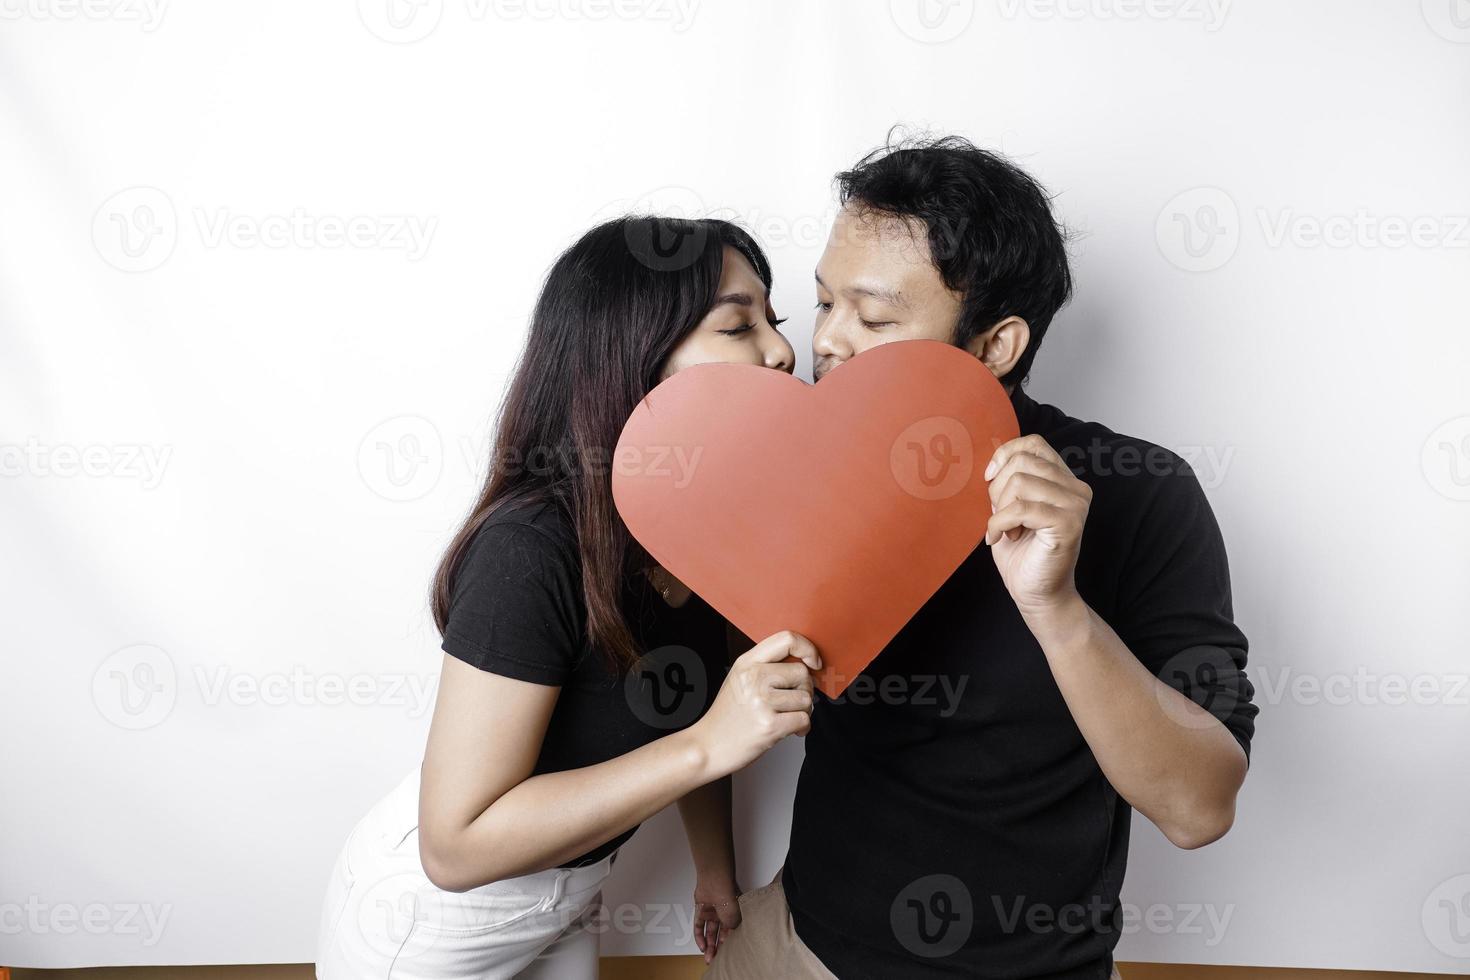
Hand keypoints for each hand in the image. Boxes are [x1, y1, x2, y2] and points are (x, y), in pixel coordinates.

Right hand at [690, 630, 819, 777]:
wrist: (708, 746)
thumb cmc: (727, 716)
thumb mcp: (739, 679)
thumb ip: (766, 666)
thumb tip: (804, 662)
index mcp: (747, 662)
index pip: (787, 639)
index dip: (808, 648)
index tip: (813, 662)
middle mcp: (753, 677)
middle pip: (802, 672)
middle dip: (804, 690)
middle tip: (791, 702)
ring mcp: (761, 701)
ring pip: (806, 698)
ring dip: (802, 711)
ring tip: (785, 717)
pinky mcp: (770, 725)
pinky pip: (804, 719)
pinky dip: (802, 728)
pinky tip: (788, 730)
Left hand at [692, 872, 741, 962]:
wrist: (715, 884)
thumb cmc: (729, 897)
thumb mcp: (736, 920)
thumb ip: (733, 932)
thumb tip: (732, 944)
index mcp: (734, 915)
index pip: (730, 934)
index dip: (727, 946)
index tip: (726, 956)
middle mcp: (723, 914)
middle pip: (719, 935)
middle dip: (717, 948)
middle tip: (714, 960)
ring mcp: (712, 912)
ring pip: (709, 932)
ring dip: (708, 945)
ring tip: (708, 956)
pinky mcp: (700, 910)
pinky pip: (699, 926)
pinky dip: (699, 937)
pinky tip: (701, 946)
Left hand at [983, 434, 1091, 616]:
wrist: (1036, 593)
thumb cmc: (1021, 553)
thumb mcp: (1009, 508)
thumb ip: (1007, 482)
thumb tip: (991, 463)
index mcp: (1063, 479)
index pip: (1034, 443)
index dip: (1005, 454)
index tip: (988, 478)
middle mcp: (1076, 488)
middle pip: (1023, 462)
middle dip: (998, 489)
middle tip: (999, 516)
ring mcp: (1075, 505)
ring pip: (1020, 482)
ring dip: (1000, 509)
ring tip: (1005, 530)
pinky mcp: (1068, 524)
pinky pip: (1021, 509)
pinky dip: (1000, 524)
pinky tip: (999, 539)